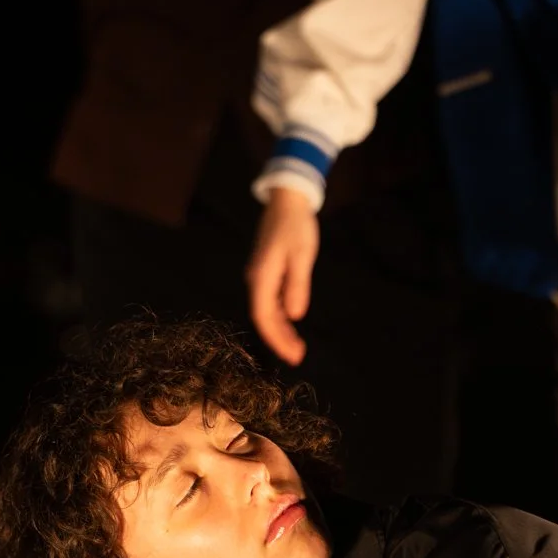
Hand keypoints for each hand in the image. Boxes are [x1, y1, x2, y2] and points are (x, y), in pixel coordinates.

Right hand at [246, 185, 320, 365]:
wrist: (287, 200)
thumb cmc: (296, 225)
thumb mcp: (301, 255)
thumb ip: (297, 285)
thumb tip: (295, 315)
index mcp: (261, 277)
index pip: (264, 317)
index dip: (276, 339)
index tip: (292, 355)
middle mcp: (256, 279)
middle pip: (263, 317)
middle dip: (279, 339)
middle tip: (298, 356)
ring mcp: (259, 275)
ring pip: (266, 310)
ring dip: (280, 330)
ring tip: (297, 346)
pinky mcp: (266, 272)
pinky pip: (270, 300)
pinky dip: (281, 315)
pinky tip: (292, 323)